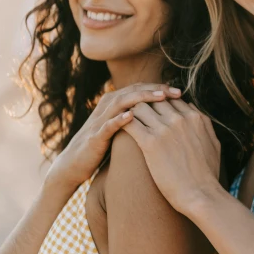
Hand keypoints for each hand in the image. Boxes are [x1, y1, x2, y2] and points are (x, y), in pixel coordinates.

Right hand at [46, 84, 182, 194]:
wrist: (73, 165)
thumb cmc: (101, 147)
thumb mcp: (120, 130)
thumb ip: (135, 119)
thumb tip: (162, 116)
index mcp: (114, 104)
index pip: (140, 89)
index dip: (160, 88)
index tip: (180, 92)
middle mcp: (106, 107)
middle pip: (134, 91)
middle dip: (156, 89)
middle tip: (177, 92)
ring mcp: (99, 121)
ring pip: (121, 102)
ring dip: (142, 99)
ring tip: (160, 97)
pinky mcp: (93, 137)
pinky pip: (107, 125)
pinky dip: (119, 119)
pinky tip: (132, 116)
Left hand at [122, 99, 220, 216]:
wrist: (201, 195)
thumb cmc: (208, 175)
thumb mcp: (214, 144)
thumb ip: (205, 126)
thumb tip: (196, 115)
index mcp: (196, 117)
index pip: (172, 99)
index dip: (160, 104)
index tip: (152, 113)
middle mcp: (180, 119)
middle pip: (155, 99)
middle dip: (145, 105)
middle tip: (135, 116)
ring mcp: (165, 129)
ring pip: (140, 107)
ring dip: (132, 113)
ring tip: (125, 122)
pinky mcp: (150, 143)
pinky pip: (130, 123)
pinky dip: (122, 123)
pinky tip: (118, 130)